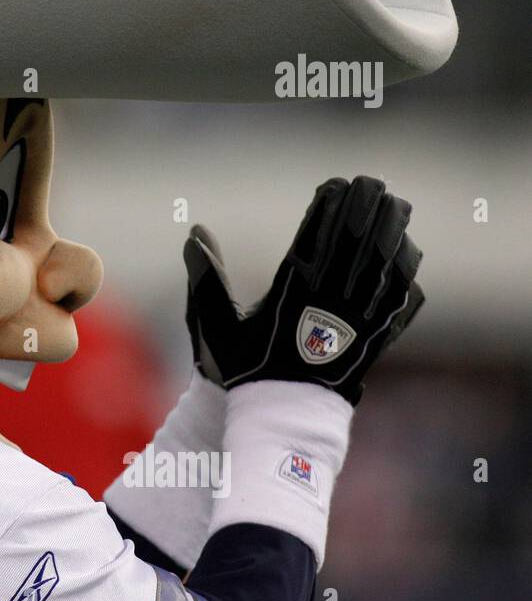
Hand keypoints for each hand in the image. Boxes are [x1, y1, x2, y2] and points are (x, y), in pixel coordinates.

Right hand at [183, 176, 423, 404]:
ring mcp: (356, 322)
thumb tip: (194, 234)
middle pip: (355, 244)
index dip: (327, 206)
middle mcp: (329, 303)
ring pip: (381, 267)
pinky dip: (403, 273)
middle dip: (365, 209)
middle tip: (373, 183)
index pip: (315, 237)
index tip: (334, 183)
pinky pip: (396, 299)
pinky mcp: (373, 339)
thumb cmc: (244, 369)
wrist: (282, 417)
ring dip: (391, 231)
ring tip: (396, 205)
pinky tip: (407, 252)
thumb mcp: (215, 324)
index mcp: (291, 294)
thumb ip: (206, 277)